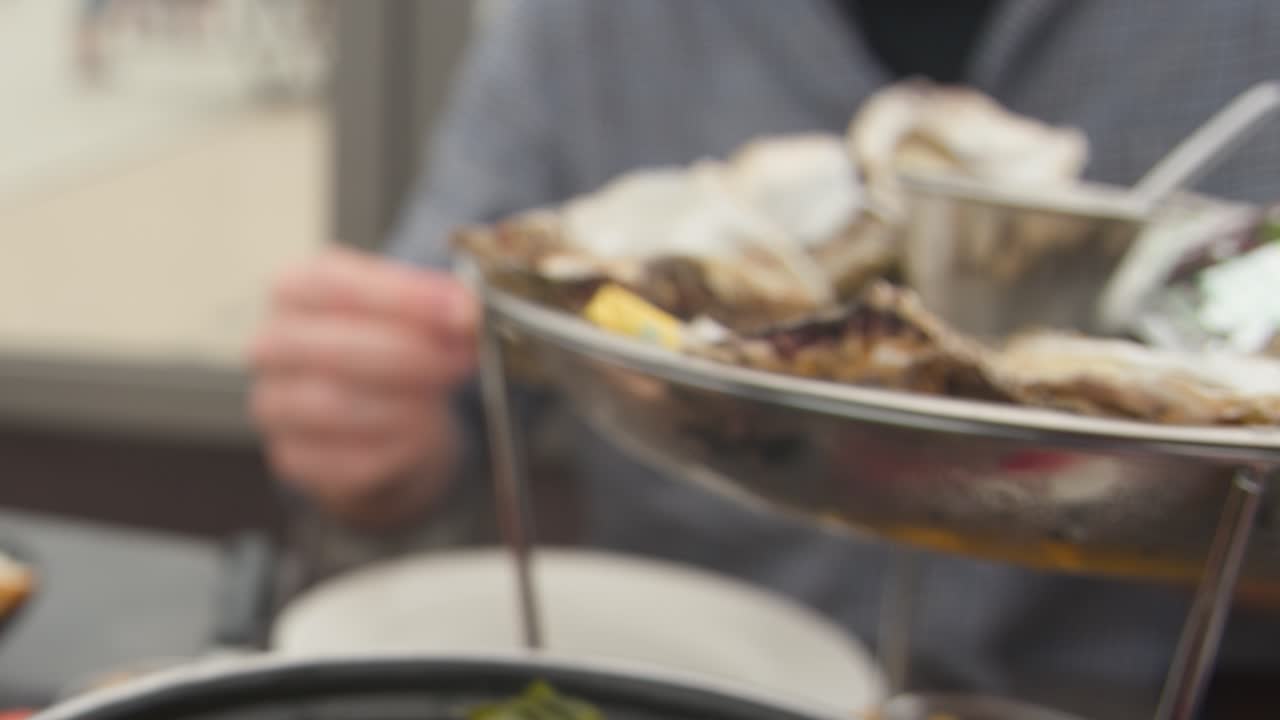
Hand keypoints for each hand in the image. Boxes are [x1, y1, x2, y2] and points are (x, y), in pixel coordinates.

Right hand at [248, 247, 478, 525]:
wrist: (380, 418)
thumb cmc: (394, 349)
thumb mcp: (416, 313)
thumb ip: (439, 306)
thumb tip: (468, 311)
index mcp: (295, 291)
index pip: (331, 284)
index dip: (402, 297)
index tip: (460, 310)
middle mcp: (272, 346)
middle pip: (335, 347)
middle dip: (411, 354)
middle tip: (462, 359)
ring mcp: (275, 406)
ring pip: (337, 406)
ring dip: (407, 404)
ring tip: (444, 399)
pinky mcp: (294, 459)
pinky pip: (348, 459)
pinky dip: (395, 448)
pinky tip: (421, 435)